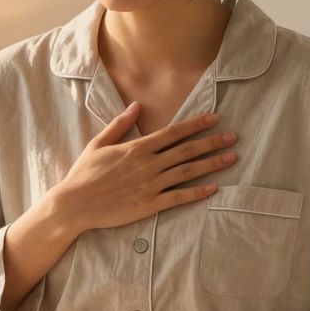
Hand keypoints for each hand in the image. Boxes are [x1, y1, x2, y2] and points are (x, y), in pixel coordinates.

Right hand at [47, 103, 239, 234]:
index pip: (174, 132)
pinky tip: (213, 187)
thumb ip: (120, 124)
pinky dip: (197, 192)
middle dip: (212, 142)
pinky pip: (179, 197)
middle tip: (233, 137)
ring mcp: (151, 185)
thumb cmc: (84, 173)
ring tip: (231, 158)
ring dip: (212, 164)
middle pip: (187, 150)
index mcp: (137, 148)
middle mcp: (148, 164)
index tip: (215, 118)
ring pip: (188, 172)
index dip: (197, 124)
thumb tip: (136, 105)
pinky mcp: (149, 205)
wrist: (75, 203)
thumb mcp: (99, 143)